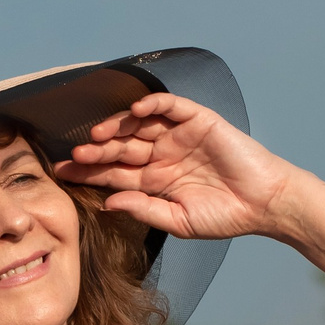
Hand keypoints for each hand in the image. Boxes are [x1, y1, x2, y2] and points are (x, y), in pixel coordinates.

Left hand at [52, 92, 302, 241]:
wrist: (264, 204)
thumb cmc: (224, 216)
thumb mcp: (177, 221)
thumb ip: (143, 209)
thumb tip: (107, 204)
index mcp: (153, 181)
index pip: (112, 174)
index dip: (88, 173)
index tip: (60, 175)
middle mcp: (161, 155)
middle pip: (120, 148)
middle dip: (97, 152)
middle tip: (75, 156)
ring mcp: (178, 136)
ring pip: (139, 125)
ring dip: (117, 127)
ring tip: (97, 136)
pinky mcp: (198, 121)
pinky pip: (170, 106)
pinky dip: (152, 104)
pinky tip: (133, 110)